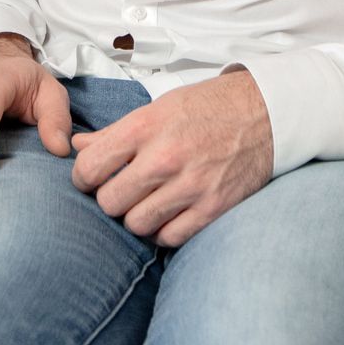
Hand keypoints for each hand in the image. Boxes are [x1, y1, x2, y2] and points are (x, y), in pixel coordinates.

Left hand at [69, 71, 272, 247]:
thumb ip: (115, 132)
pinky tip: (168, 215)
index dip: (84, 176)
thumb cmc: (208, 107)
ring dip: (137, 217)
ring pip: (136, 224)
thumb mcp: (158, 107)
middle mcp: (165, 158)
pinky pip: (170, 237)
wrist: (266, 112)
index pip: (90, 167)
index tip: (92, 177)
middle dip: (110, 199)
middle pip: (110, 202)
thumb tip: (77, 147)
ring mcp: (191, 185)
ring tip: (147, 202)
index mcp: (146, 127)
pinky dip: (164, 231)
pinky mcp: (213, 207)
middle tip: (122, 190)